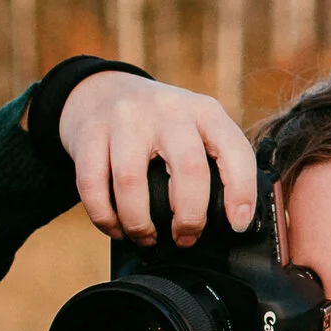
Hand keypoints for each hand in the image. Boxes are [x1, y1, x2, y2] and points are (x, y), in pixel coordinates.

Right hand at [58, 71, 257, 244]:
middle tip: (185, 238)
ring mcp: (125, 118)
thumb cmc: (158, 123)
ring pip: (132, 181)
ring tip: (147, 239)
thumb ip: (214, 159)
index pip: (234, 150)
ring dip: (140, 223)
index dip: (241, 192)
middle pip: (188, 168)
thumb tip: (234, 219)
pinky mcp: (89, 132)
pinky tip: (116, 229)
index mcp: (204, 110)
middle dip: (190, 216)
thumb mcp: (193, 124)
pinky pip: (92, 185)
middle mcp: (168, 109)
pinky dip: (105, 217)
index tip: (237, 225)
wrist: (100, 91)